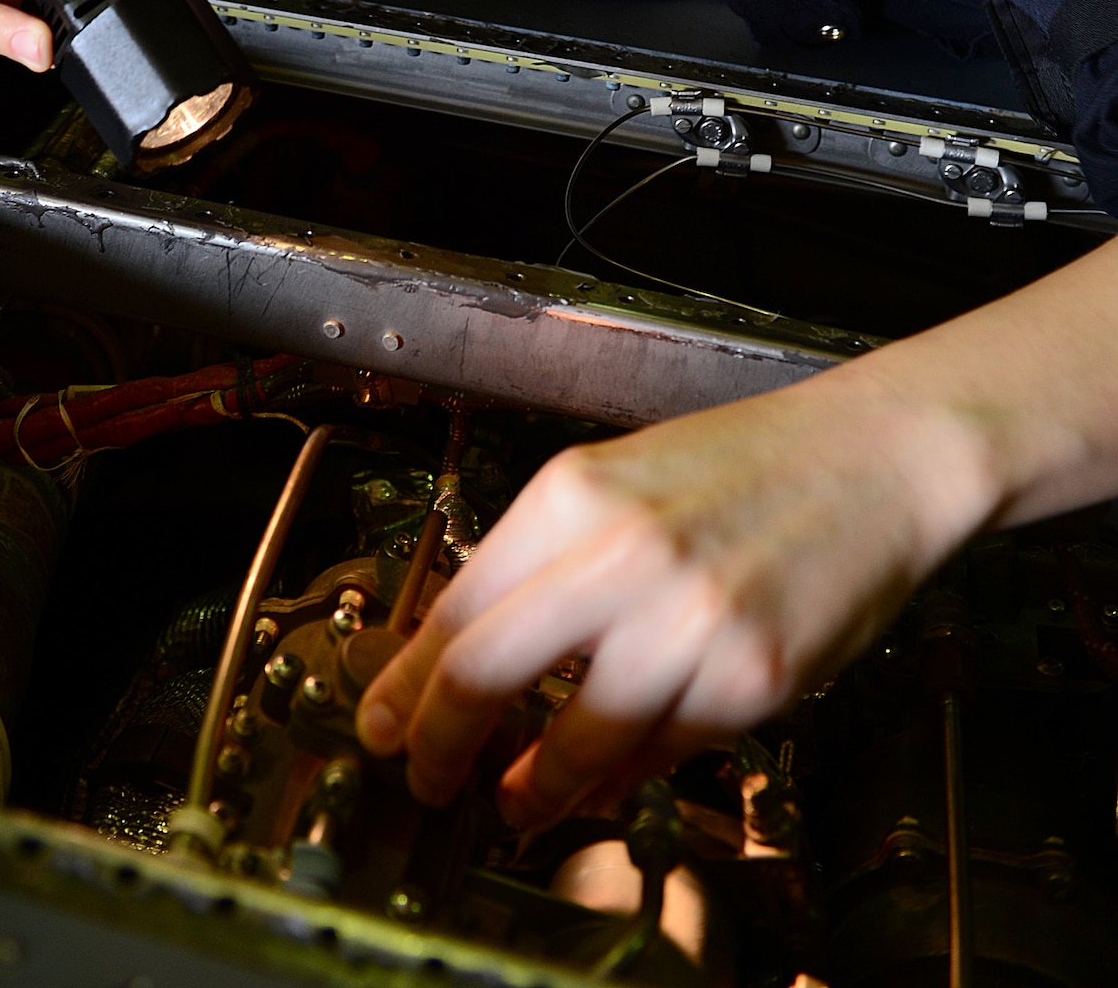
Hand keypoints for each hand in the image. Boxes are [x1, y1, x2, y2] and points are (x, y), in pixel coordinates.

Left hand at [356, 361, 993, 830]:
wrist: (870, 456)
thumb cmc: (745, 463)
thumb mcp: (620, 479)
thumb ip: (547, 558)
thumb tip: (474, 652)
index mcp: (573, 494)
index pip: (455, 607)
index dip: (406, 684)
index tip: (384, 724)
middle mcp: (620, 555)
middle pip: (484, 674)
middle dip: (439, 746)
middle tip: (427, 777)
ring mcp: (689, 622)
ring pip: (574, 739)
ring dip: (532, 786)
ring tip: (516, 799)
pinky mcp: (752, 678)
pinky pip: (662, 750)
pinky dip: (621, 775)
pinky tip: (602, 780)